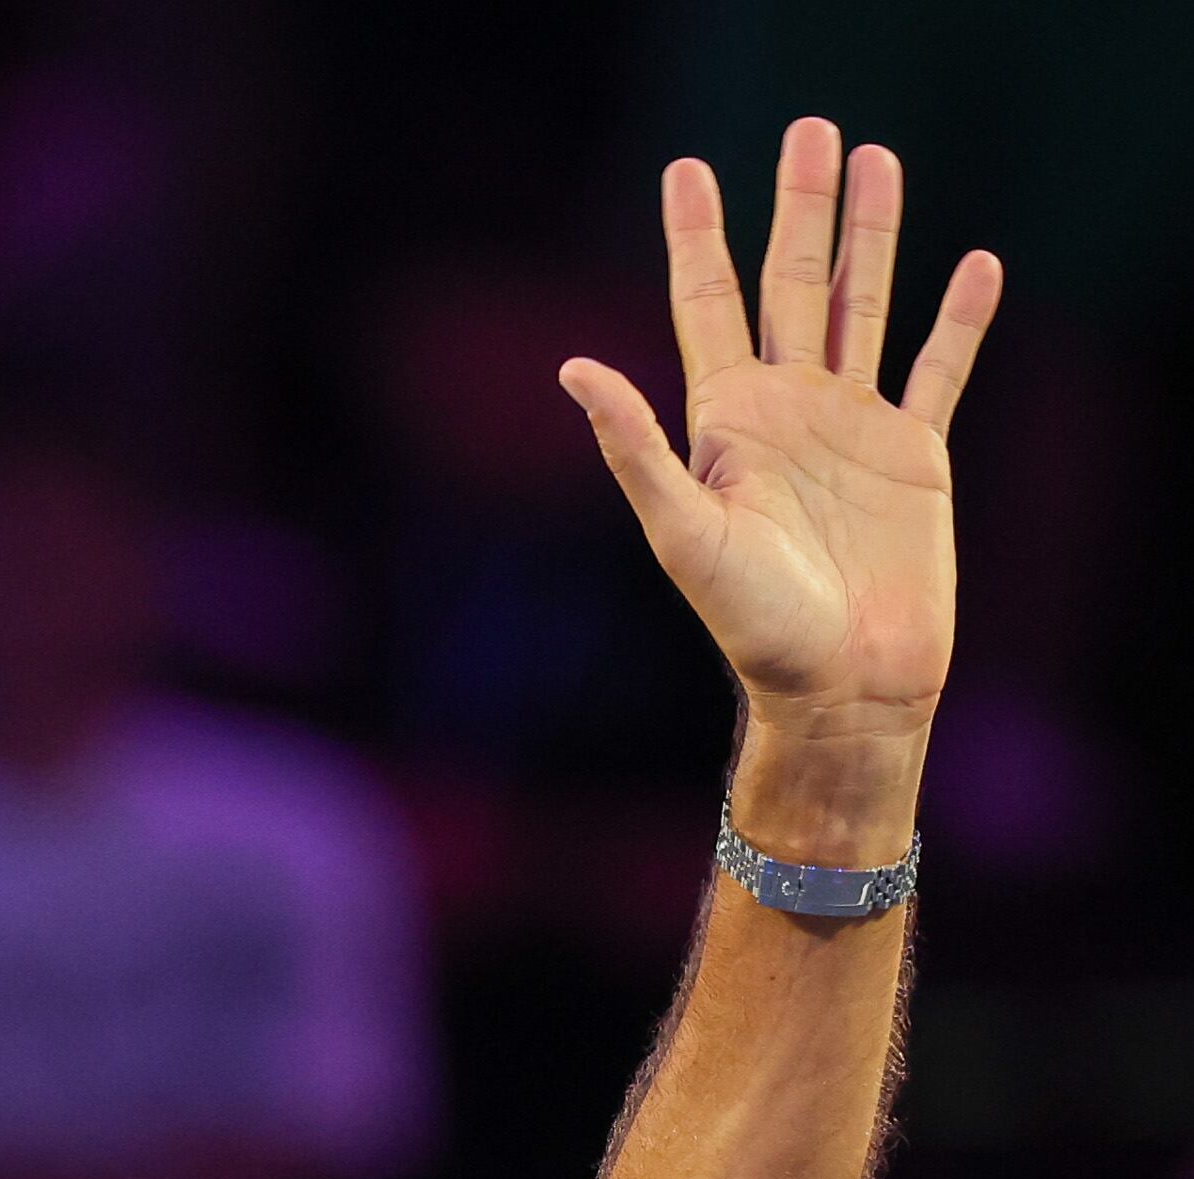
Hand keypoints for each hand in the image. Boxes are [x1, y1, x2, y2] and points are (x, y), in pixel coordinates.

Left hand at [562, 119, 998, 755]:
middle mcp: (787, 410)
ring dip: (874, 235)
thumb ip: (635, 447)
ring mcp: (853, 426)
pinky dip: (958, 321)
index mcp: (724, 421)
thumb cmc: (752, 625)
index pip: (706, 303)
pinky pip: (940, 370)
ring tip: (878, 159)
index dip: (697, 236)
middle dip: (799, 207)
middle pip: (794, 282)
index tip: (688, 168)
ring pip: (865, 304)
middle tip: (810, 128)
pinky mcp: (917, 454)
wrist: (840, 684)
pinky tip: (972, 266)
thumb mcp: (682, 532)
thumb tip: (572, 366)